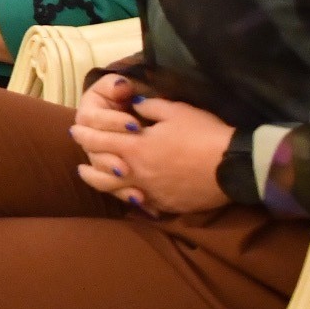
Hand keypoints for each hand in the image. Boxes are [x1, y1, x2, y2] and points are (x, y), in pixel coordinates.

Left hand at [73, 83, 232, 213]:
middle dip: (86, 160)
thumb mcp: (176, 111)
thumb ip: (149, 106)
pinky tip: (125, 193)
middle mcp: (136, 172)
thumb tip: (133, 103)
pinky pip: (140, 203)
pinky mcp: (165, 204)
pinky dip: (127, 197)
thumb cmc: (204, 134)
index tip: (75, 129)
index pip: (98, 140)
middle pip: (100, 169)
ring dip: (98, 182)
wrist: (234, 166)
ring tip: (90, 176)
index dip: (84, 134)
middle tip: (79, 158)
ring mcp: (150, 191)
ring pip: (114, 190)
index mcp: (135, 147)